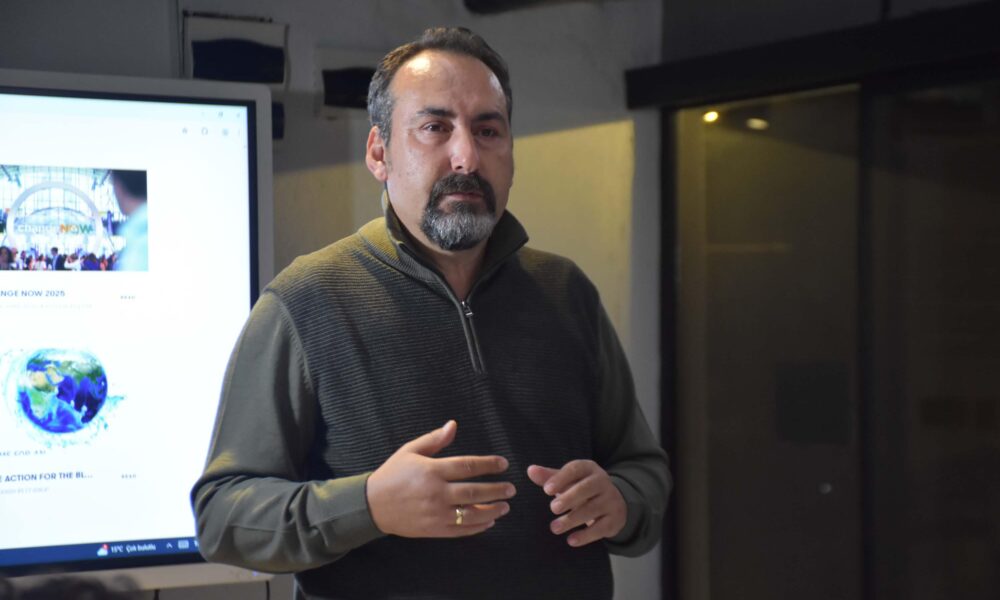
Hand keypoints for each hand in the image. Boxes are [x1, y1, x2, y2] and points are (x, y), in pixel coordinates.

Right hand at [366, 420, 514, 537]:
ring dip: (492, 510)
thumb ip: (435, 439)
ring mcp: (435, 513)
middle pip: (474, 492)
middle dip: (497, 490)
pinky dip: (478, 527)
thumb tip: (453, 425)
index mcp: (431, 470)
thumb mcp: (410, 451)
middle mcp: (436, 493)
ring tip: (506, 506)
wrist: (372, 505)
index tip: (503, 464)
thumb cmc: (393, 474)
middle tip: (511, 488)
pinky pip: (461, 530)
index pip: (467, 466)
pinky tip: (489, 521)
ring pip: (471, 514)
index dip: (488, 464)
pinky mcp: (433, 529)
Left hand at [527, 460, 625, 547]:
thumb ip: (550, 477)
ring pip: (592, 509)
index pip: (575, 469)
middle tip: (553, 508)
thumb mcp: (569, 480)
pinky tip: (571, 540)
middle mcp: (603, 482)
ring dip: (572, 519)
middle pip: (587, 488)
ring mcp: (611, 501)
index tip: (546, 490)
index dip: (561, 478)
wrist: (615, 502)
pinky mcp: (614, 520)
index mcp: (589, 468)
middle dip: (569, 498)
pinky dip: (585, 536)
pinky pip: (600, 528)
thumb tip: (530, 470)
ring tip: (554, 528)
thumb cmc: (583, 489)